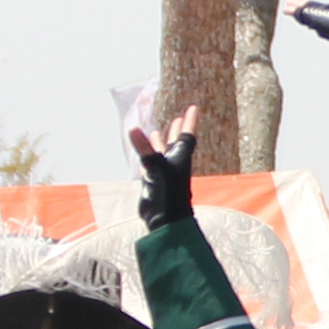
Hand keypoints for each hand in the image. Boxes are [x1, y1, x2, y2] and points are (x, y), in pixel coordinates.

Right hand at [133, 116, 196, 230]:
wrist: (166, 220)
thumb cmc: (168, 193)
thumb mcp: (156, 168)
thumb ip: (145, 150)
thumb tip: (134, 129)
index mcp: (180, 158)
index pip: (186, 135)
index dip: (190, 121)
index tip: (194, 108)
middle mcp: (173, 164)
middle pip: (175, 143)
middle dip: (176, 131)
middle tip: (178, 118)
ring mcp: (163, 174)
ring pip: (161, 154)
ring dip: (159, 144)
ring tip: (156, 132)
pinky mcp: (153, 183)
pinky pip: (150, 166)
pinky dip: (147, 159)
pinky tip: (144, 157)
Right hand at [289, 0, 328, 56]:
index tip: (324, 11)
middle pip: (321, 17)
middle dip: (310, 12)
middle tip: (297, 8)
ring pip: (313, 17)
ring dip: (301, 11)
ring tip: (288, 7)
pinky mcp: (324, 23)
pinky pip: (308, 16)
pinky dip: (298, 12)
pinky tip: (287, 8)